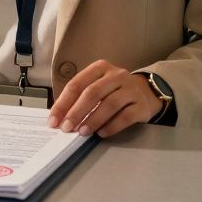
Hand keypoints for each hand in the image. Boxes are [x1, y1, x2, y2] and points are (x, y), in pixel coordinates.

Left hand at [48, 60, 162, 138]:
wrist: (147, 92)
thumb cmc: (115, 90)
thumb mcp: (98, 85)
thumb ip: (81, 97)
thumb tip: (60, 117)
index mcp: (100, 68)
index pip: (77, 84)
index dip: (63, 103)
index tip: (54, 120)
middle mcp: (116, 75)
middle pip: (92, 93)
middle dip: (76, 112)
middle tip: (67, 128)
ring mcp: (131, 89)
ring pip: (109, 104)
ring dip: (93, 120)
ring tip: (82, 132)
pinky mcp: (141, 105)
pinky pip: (125, 116)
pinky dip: (111, 126)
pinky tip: (101, 133)